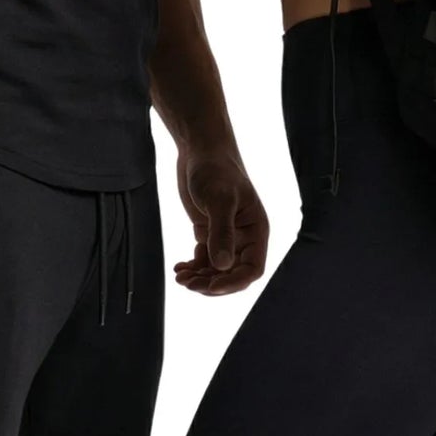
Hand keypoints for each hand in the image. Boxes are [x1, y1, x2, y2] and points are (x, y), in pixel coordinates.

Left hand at [172, 148, 269, 295]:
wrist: (200, 150)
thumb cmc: (215, 169)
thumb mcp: (219, 200)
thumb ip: (222, 232)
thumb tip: (222, 266)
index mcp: (256, 230)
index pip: (252, 269)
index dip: (234, 282)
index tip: (211, 286)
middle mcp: (244, 237)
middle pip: (233, 274)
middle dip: (212, 283)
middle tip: (188, 283)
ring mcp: (226, 236)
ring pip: (217, 270)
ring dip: (200, 278)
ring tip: (181, 277)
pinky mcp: (209, 231)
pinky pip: (205, 259)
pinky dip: (193, 267)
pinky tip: (179, 268)